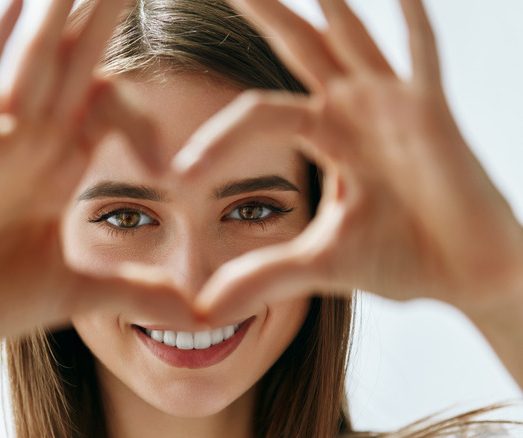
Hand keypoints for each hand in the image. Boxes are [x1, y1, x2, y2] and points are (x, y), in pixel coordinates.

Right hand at [0, 0, 192, 352]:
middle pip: (77, 67)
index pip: (106, 110)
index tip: (171, 140)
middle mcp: (33, 145)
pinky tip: (18, 4)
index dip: (139, 114)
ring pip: (38, 64)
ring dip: (62, 16)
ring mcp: (0, 145)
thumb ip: (134, 294)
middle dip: (104, 19)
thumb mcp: (76, 294)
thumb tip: (198, 316)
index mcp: (59, 168)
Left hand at [175, 0, 522, 323]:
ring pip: (349, 36)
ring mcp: (392, 105)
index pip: (255, 116)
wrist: (468, 275)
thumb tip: (202, 310)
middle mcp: (353, 109)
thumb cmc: (403, 258)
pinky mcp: (432, 114)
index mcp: (324, 136)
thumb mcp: (318, 266)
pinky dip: (412, 21)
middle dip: (262, 11)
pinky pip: (422, 56)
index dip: (216, 141)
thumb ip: (261, 277)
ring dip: (326, 2)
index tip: (179, 175)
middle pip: (295, 46)